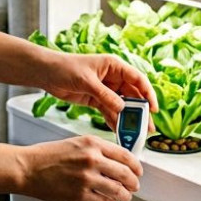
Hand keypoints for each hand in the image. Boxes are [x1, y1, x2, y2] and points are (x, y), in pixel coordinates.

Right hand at [18, 135, 142, 200]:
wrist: (27, 168)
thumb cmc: (47, 156)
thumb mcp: (75, 143)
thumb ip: (96, 150)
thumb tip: (115, 162)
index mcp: (92, 143)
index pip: (125, 155)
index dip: (135, 165)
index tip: (138, 170)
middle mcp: (92, 159)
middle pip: (125, 173)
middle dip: (133, 182)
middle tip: (134, 185)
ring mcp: (86, 178)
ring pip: (118, 190)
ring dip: (125, 195)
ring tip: (125, 196)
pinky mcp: (80, 195)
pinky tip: (107, 200)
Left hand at [41, 52, 156, 131]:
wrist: (46, 73)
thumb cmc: (65, 67)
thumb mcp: (86, 81)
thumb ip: (105, 95)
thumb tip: (122, 107)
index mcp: (114, 66)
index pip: (138, 79)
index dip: (148, 94)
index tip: (154, 109)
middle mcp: (113, 77)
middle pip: (132, 96)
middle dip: (141, 112)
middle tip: (148, 128)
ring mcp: (105, 89)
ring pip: (122, 106)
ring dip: (129, 119)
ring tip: (136, 134)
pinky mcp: (96, 99)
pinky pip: (110, 111)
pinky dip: (115, 121)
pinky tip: (120, 132)